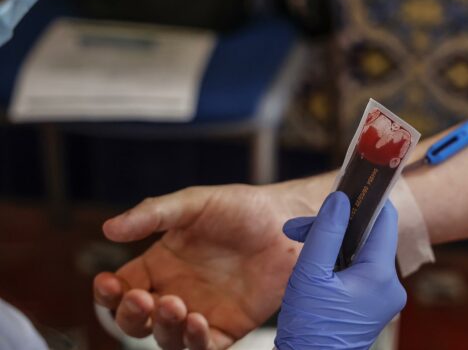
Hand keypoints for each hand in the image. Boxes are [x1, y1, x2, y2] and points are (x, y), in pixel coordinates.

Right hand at [92, 182, 320, 349]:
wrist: (289, 223)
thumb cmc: (243, 209)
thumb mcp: (194, 203)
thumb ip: (153, 214)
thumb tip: (109, 228)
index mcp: (161, 264)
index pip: (121, 287)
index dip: (108, 292)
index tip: (108, 284)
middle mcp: (176, 291)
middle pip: (137, 319)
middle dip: (131, 315)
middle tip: (142, 299)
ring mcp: (201, 311)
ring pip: (167, 337)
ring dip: (164, 328)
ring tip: (176, 306)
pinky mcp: (229, 327)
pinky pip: (203, 345)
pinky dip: (195, 341)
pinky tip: (197, 322)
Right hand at [275, 192, 405, 349]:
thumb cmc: (309, 331)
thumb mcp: (310, 275)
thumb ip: (326, 232)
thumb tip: (340, 200)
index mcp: (380, 276)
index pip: (384, 220)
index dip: (364, 202)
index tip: (346, 189)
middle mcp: (389, 286)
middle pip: (367, 236)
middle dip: (334, 226)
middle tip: (300, 227)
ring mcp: (381, 298)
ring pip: (359, 252)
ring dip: (330, 243)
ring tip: (299, 243)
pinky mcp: (371, 305)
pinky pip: (357, 270)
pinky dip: (335, 261)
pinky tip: (312, 263)